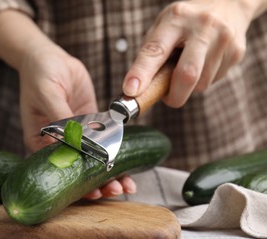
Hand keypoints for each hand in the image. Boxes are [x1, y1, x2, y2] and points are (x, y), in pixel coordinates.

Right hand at [0, 10, 136, 198]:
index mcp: (39, 142)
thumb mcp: (47, 94)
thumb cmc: (39, 74)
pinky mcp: (88, 122)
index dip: (75, 183)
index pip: (58, 169)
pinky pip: (103, 139)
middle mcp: (57, 143)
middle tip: (116, 191)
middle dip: (96, 182)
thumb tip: (78, 140)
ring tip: (126, 184)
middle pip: (77, 169)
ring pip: (92, 158)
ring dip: (109, 171)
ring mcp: (75, 134)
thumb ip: (62, 117)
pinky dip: (114, 150)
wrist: (49, 56)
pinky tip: (127, 160)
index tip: (93, 192)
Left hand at [122, 0, 261, 106]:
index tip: (130, 90)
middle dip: (174, 95)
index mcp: (175, 19)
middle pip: (187, 74)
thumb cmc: (185, 22)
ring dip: (189, 87)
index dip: (141, 73)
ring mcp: (223, 38)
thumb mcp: (164, 27)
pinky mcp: (236, 51)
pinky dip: (203, 81)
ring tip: (187, 68)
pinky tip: (205, 63)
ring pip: (201, 83)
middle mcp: (202, 26)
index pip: (155, 50)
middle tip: (167, 99)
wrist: (229, 3)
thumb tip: (137, 89)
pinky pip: (214, 80)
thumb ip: (150, 54)